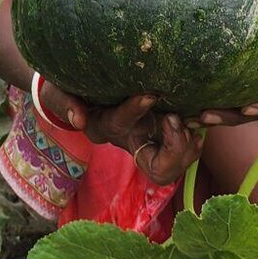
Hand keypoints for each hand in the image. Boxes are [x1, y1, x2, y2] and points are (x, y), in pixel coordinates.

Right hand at [35, 88, 200, 184]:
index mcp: (105, 128)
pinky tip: (198, 120)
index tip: (150, 94)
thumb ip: (66, 104)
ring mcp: (148, 140)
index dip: (135, 111)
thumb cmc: (67, 90)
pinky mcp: (163, 133)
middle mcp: (129, 140)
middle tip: (175, 118)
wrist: (79, 89)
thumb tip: (79, 120)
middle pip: (158, 168)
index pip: (121, 124)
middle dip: (174, 149)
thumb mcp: (59, 93)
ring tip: (189, 118)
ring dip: (187, 146)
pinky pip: (185, 152)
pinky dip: (195, 140)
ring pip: (174, 166)